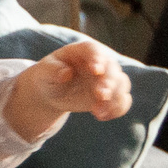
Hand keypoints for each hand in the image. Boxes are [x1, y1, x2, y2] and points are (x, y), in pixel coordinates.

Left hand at [5, 39, 132, 140]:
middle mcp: (101, 62)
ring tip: (97, 112)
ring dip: (114, 98)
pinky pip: (123, 100)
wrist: (53, 92)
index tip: (96, 70)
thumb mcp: (44, 72)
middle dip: (109, 82)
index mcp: (83, 51)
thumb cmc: (48, 76)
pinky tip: (102, 117)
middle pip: (112, 68)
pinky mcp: (111, 94)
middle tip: (101, 95)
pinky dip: (117, 109)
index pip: (94, 50)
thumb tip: (66, 73)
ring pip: (122, 84)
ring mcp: (108, 78)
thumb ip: (53, 70)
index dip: (97, 59)